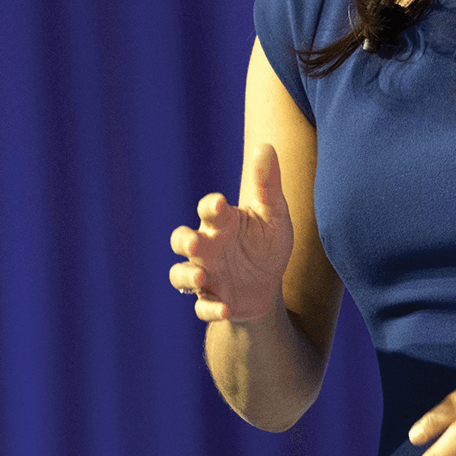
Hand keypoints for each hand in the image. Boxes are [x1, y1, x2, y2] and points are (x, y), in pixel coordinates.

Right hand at [168, 143, 294, 322]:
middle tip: (194, 244)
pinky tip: (225, 309)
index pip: (208, 210)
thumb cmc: (267, 243)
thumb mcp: (275, 215)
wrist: (270, 285)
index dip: (209, 206)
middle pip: (181, 240)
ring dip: (186, 277)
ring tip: (203, 279)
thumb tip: (265, 146)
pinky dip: (210, 309)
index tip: (219, 203)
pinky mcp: (214, 301)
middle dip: (183, 241)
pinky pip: (202, 308)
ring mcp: (207, 275)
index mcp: (223, 223)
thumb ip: (269, 184)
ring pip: (180, 275)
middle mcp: (208, 248)